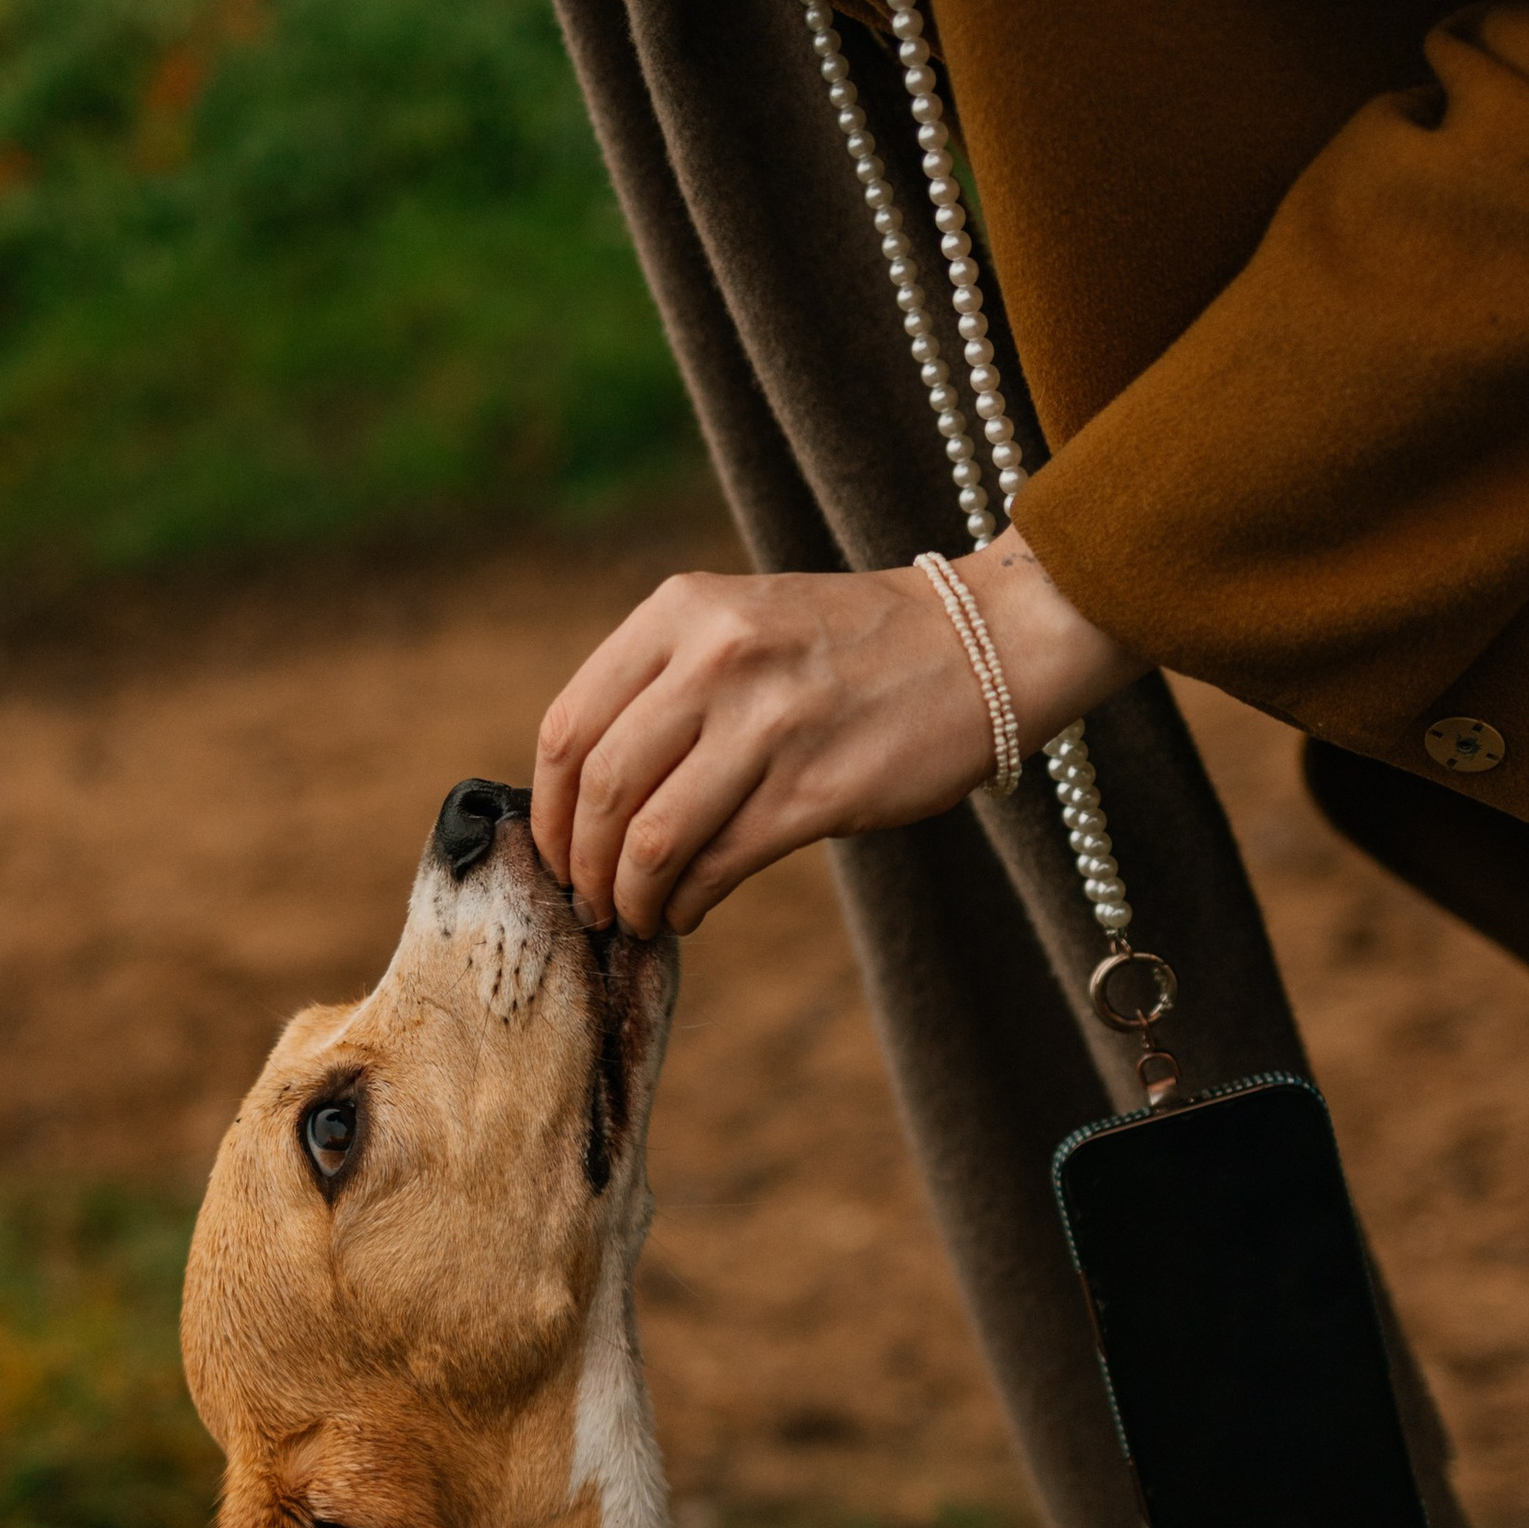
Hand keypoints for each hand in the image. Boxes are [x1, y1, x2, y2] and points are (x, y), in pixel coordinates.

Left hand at [529, 532, 1145, 936]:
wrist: (981, 643)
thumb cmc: (846, 648)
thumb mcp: (737, 625)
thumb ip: (660, 688)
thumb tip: (581, 801)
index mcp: (681, 612)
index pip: (569, 728)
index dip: (547, 811)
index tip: (553, 854)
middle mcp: (717, 657)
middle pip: (602, 790)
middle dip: (582, 865)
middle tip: (588, 901)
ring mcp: (769, 723)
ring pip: (653, 838)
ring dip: (630, 896)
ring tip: (634, 915)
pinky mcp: (818, 788)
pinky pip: (719, 865)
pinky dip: (686, 903)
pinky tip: (687, 912)